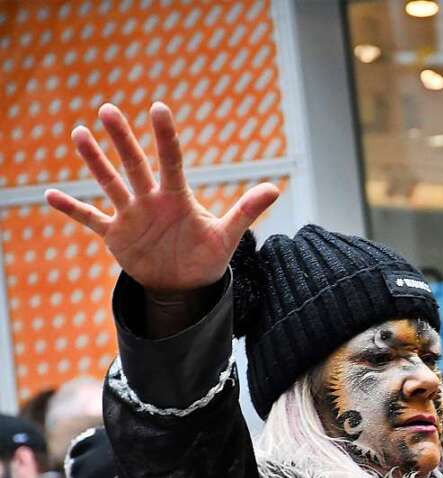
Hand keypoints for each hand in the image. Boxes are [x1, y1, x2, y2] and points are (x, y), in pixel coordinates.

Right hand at [45, 102, 278, 295]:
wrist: (186, 285)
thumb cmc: (207, 256)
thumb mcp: (227, 235)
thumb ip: (246, 210)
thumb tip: (275, 188)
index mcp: (177, 197)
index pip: (171, 160)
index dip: (165, 137)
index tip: (159, 108)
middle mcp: (151, 200)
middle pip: (134, 164)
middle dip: (122, 139)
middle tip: (107, 110)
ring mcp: (131, 215)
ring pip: (110, 184)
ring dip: (95, 162)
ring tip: (80, 134)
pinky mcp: (116, 235)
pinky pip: (90, 219)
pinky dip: (72, 209)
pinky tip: (50, 195)